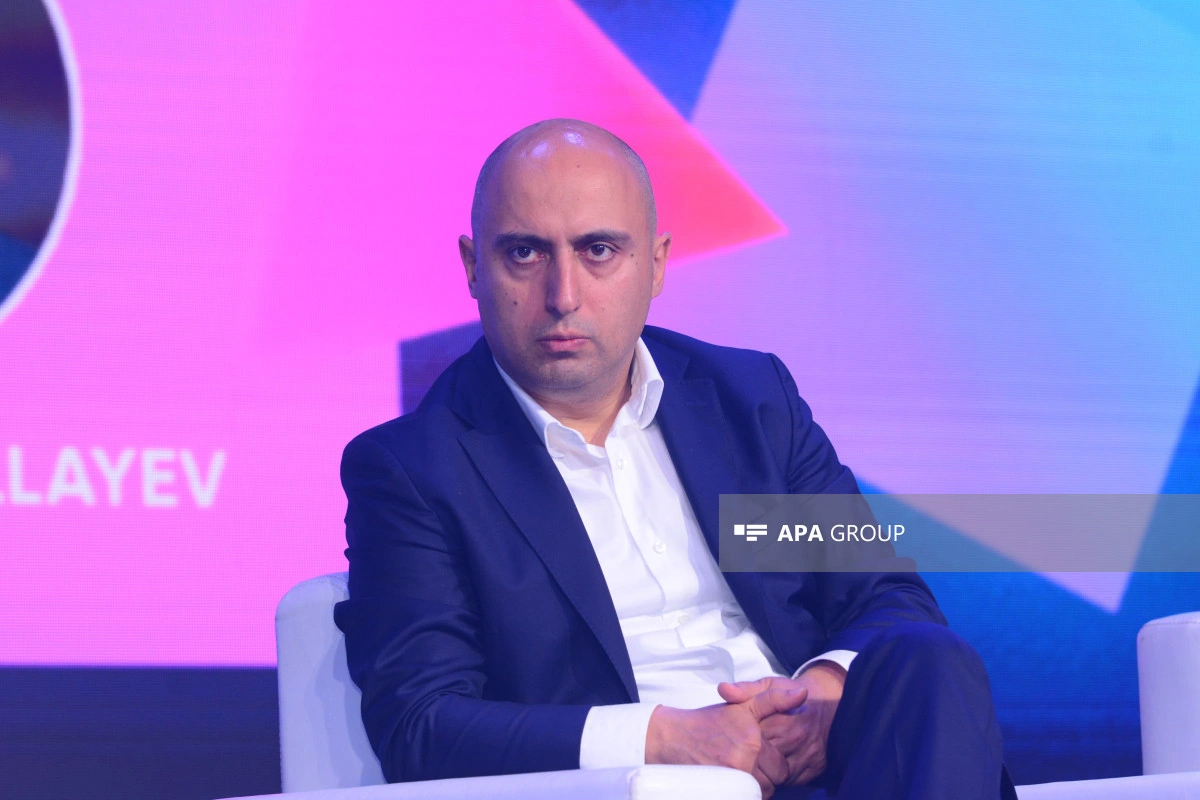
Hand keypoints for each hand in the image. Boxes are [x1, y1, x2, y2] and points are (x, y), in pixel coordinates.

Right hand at [646, 685, 807, 796]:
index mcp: (753, 742)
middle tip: (750, 764)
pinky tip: (735, 784)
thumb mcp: (742, 704)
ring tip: (742, 772)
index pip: (783, 768)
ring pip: (761, 794)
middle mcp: (744, 762)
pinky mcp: (721, 791)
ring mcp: (732, 779)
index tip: (760, 754)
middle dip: (767, 776)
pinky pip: (746, 799)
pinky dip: (744, 795)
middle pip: (773, 784)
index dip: (774, 762)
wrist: (673, 738)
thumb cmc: (708, 722)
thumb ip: (774, 699)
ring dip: (756, 787)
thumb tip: (803, 692)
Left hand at [718, 664, 844, 785]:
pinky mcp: (815, 769)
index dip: (739, 740)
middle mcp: (796, 737)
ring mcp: (807, 755)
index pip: (752, 737)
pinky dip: (779, 779)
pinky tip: (770, 770)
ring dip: (763, 772)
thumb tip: (722, 689)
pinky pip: (791, 781)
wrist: (824, 702)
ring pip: (776, 774)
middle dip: (749, 758)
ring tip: (753, 763)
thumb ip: (745, 689)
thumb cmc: (789, 693)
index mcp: (781, 717)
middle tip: (738, 754)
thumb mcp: (768, 685)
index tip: (732, 739)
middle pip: (763, 757)